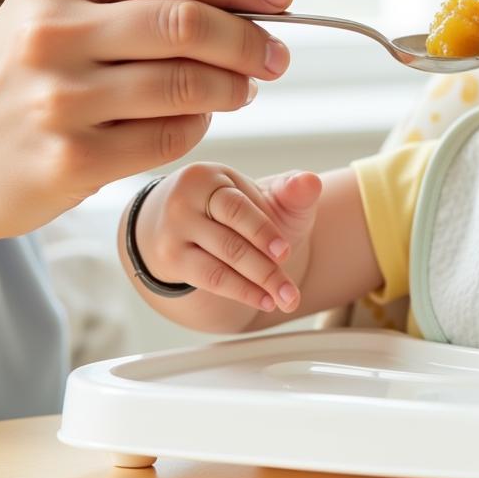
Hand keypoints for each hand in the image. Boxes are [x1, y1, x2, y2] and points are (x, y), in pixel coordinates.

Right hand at [0, 0, 293, 241]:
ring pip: (188, 84)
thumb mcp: (63, 9)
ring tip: (244, 88)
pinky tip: (199, 119)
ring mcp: (59, 97)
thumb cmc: (34, 72)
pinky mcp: (72, 157)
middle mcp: (51, 30)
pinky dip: (200, 125)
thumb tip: (252, 0)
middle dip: (250, 40)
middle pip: (187, 22)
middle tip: (277, 55)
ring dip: (235, 86)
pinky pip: (172, 135)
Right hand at [130, 163, 322, 313]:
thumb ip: (291, 190)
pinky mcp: (168, 260)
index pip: (237, 209)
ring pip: (219, 265)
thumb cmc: (241, 208)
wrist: (196, 224)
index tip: (285, 253)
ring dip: (257, 286)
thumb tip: (310, 181)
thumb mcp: (266, 193)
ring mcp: (171, 232)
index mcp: (207, 177)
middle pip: (229, 242)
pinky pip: (209, 280)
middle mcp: (182, 201)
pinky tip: (264, 299)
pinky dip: (241, 292)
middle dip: (266, 270)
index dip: (263, 233)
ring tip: (286, 299)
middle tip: (292, 293)